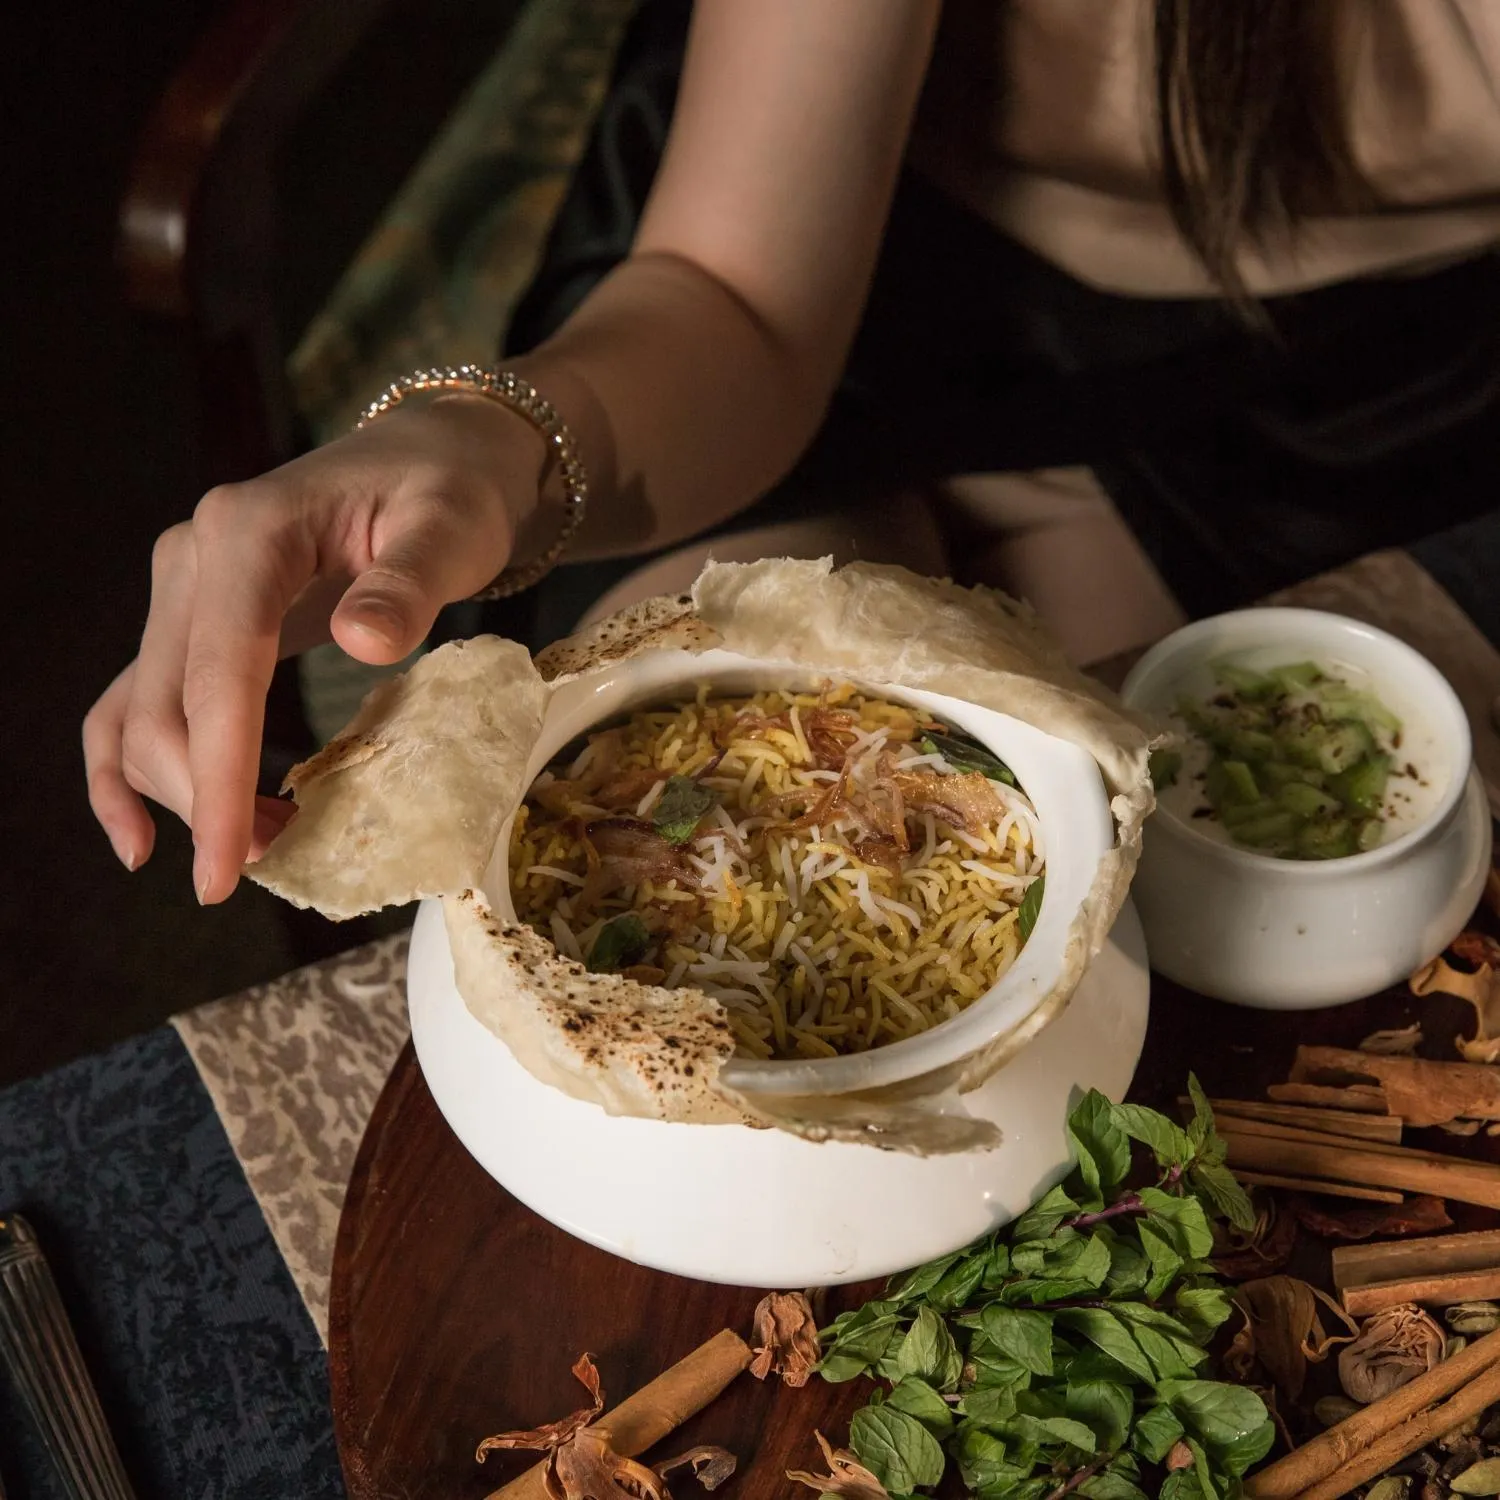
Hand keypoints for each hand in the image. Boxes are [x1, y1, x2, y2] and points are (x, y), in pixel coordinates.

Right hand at [83, 395, 544, 902]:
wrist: (431, 460)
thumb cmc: (448, 493)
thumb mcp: (450, 529)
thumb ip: (408, 583)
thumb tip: (364, 641)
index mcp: (249, 533)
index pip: (218, 674)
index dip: (218, 778)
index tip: (229, 866)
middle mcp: (194, 557)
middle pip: (164, 705)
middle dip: (206, 800)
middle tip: (276, 862)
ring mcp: (185, 587)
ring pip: (142, 713)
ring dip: (184, 795)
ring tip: (261, 849)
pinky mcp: (194, 616)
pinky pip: (136, 698)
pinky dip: (130, 769)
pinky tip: (143, 839)